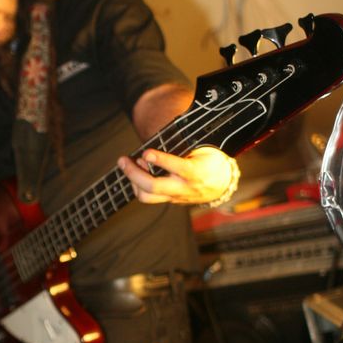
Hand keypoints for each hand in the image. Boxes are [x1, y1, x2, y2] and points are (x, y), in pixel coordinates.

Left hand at [117, 145, 237, 205]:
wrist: (220, 184)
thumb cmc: (209, 160)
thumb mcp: (202, 148)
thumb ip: (182, 146)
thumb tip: (157, 142)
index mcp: (195, 171)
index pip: (177, 167)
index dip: (160, 159)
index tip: (146, 152)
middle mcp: (184, 187)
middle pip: (153, 186)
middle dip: (133, 173)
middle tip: (122, 160)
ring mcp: (175, 196)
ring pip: (147, 196)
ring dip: (132, 181)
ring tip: (129, 165)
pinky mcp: (169, 200)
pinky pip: (149, 197)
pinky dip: (138, 185)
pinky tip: (137, 172)